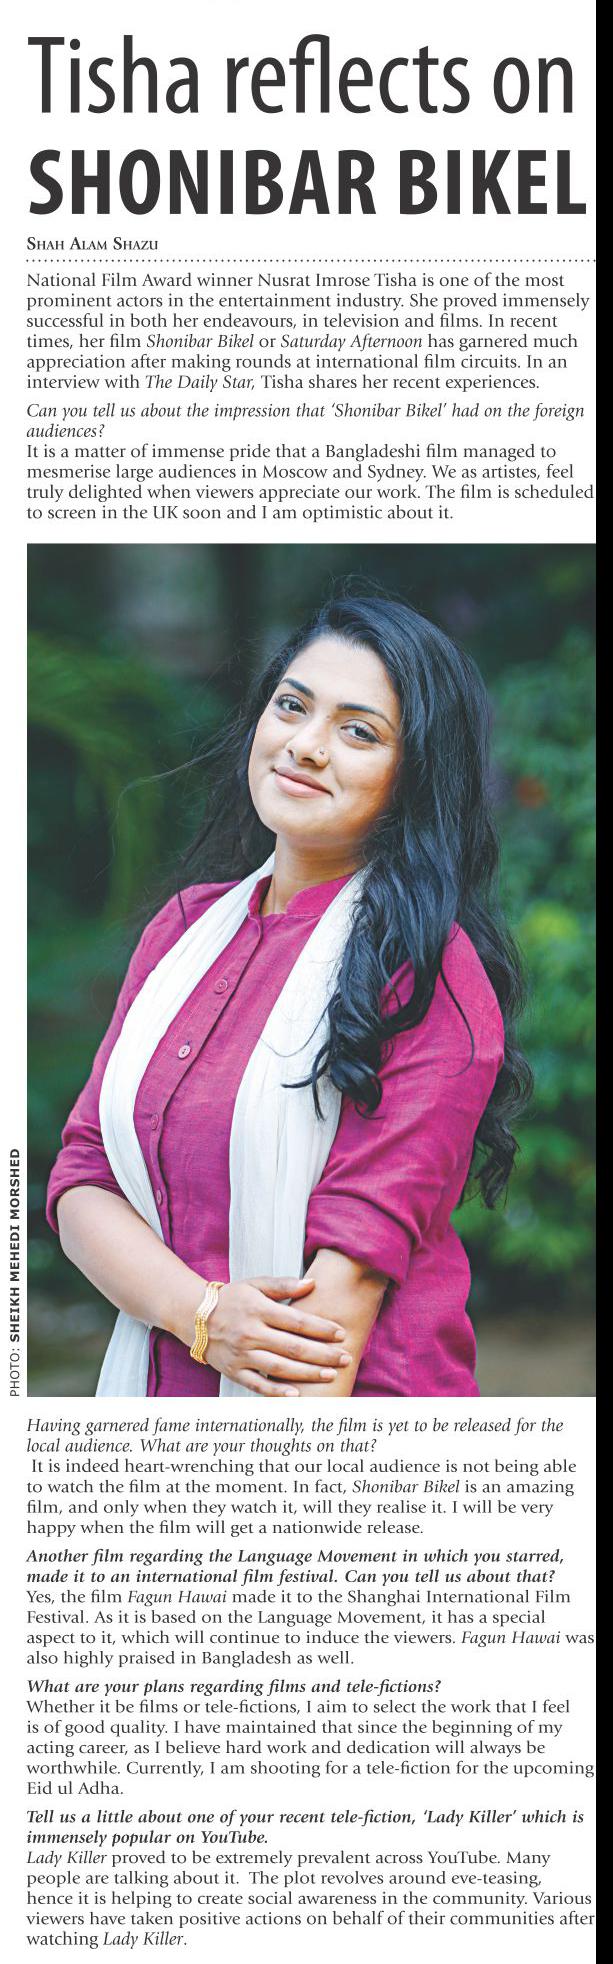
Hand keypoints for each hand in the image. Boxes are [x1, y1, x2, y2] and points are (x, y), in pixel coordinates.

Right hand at [203, 1275, 351, 1395]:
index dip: (321, 1328)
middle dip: (323, 1354)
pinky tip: (297, 1394)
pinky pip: (258, 1384)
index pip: (296, 1321)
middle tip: (346, 1358)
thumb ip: (283, 1284)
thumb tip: (312, 1284)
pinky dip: (277, 1391)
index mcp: (258, 1309)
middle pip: (293, 1346)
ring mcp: (242, 1354)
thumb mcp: (255, 1284)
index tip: (341, 1334)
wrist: (194, 1317)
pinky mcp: (234, 1371)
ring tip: (331, 1374)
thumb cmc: (231, 1299)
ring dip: (308, 1373)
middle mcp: (250, 1333)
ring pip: (280, 1367)